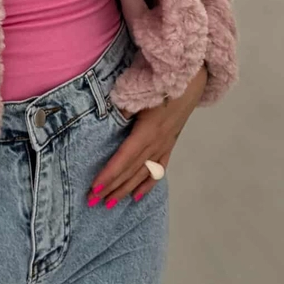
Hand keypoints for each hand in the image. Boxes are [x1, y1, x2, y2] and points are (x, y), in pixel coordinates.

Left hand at [88, 63, 207, 207]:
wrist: (191, 79)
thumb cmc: (163, 82)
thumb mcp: (141, 92)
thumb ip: (124, 107)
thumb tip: (106, 119)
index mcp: (148, 131)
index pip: (124, 158)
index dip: (109, 174)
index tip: (94, 188)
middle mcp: (157, 143)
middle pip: (131, 170)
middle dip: (111, 187)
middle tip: (92, 201)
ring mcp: (165, 145)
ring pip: (143, 173)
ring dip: (126, 189)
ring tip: (109, 204)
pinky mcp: (170, 143)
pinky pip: (159, 169)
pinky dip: (148, 184)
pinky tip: (137, 196)